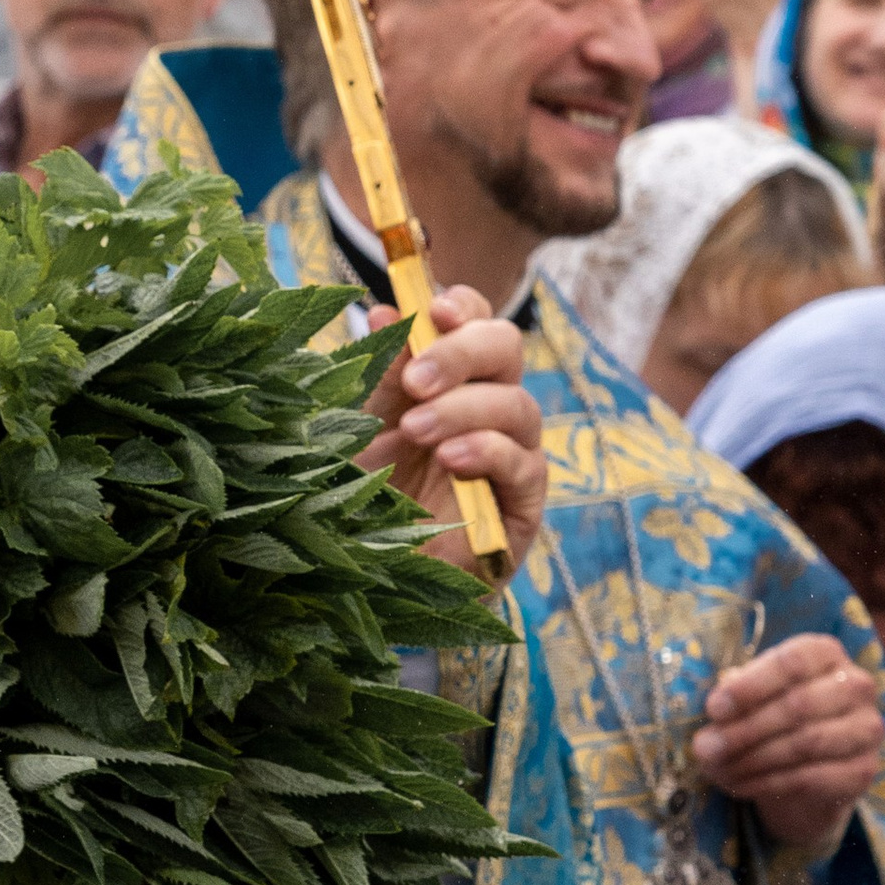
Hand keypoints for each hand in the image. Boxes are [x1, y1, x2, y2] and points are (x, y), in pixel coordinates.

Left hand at [358, 286, 546, 579]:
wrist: (374, 577)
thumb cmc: (364, 498)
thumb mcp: (360, 429)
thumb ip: (378, 376)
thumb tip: (384, 312)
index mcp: (450, 378)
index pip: (476, 321)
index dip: (463, 307)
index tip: (434, 312)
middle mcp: (488, 405)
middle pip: (506, 348)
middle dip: (462, 354)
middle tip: (416, 380)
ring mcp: (513, 451)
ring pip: (517, 404)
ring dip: (464, 409)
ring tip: (416, 432)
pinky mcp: (523, 503)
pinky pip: (524, 463)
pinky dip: (488, 452)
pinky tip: (452, 460)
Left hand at [690, 631, 883, 852]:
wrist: (808, 767)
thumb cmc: (774, 716)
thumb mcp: (753, 695)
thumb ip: (736, 694)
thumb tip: (715, 712)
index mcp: (826, 653)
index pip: (792, 661)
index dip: (750, 685)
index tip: (713, 708)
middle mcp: (856, 685)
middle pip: (798, 705)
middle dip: (744, 729)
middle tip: (705, 749)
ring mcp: (866, 728)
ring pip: (804, 743)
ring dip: (752, 760)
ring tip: (717, 769)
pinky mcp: (863, 769)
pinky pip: (811, 777)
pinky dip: (768, 783)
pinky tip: (740, 785)